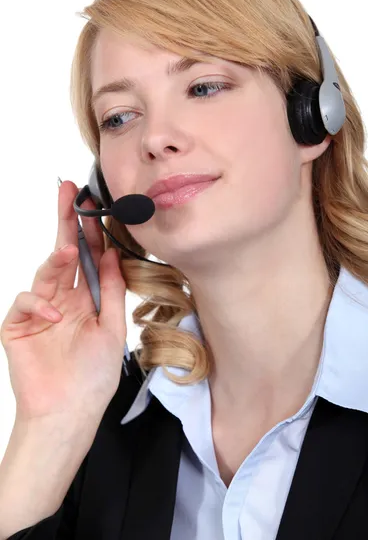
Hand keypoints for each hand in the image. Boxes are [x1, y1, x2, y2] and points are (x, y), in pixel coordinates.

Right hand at [1, 180, 126, 423]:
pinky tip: (53, 313)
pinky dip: (38, 303)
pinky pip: (25, 302)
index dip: (91, 232)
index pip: (88, 258)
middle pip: (63, 254)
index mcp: (85, 299)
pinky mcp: (17, 325)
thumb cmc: (93, 376)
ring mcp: (39, 311)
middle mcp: (62, 299)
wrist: (70, 413)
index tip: (95, 204)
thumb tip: (114, 254)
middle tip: (68, 191)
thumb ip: (112, 290)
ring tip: (67, 248)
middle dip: (66, 222)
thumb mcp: (112, 328)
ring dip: (56, 259)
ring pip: (45, 273)